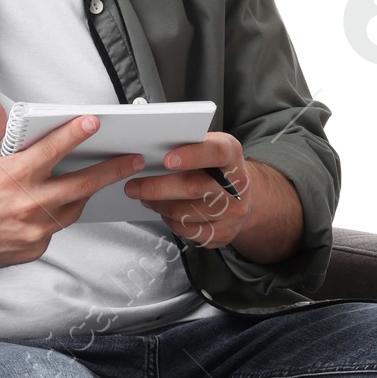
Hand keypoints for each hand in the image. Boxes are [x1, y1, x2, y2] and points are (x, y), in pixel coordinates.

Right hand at [0, 94, 147, 270]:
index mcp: (14, 176)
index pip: (54, 149)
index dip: (76, 133)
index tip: (93, 123)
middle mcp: (29, 203)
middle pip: (82, 184)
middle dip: (111, 170)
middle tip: (131, 160)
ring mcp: (34, 229)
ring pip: (74, 207)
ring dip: (87, 192)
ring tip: (97, 180)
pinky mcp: (34, 247)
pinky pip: (57, 228)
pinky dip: (59, 214)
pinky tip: (56, 204)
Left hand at [122, 131, 301, 261]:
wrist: (243, 196)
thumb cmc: (216, 167)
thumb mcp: (210, 146)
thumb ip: (189, 144)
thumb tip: (152, 148)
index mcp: (232, 155)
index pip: (216, 153)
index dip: (192, 156)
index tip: (166, 160)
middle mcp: (237, 186)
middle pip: (194, 187)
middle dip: (157, 187)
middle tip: (133, 186)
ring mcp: (232, 213)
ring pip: (185, 213)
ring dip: (158, 205)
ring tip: (145, 196)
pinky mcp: (223, 233)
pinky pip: (187, 230)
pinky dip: (169, 220)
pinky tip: (163, 209)